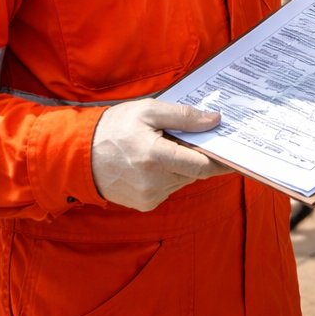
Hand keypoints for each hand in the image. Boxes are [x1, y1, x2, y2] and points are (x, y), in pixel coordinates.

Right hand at [91, 100, 229, 211]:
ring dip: (184, 165)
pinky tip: (158, 160)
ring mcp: (148, 196)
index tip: (236, 154)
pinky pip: (170, 188)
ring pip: (183, 180)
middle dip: (200, 156)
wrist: (78, 155)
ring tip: (170, 145)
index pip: (201, 165)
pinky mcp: (144, 204)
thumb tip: (214, 121)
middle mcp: (153, 182)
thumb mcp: (149, 111)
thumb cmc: (114, 128)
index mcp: (155, 157)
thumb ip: (184, 117)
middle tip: (202, 138)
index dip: (221, 160)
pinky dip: (171, 174)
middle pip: (194, 172)